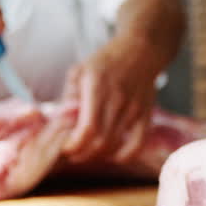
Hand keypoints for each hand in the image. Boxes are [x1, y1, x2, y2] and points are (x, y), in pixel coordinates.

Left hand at [61, 35, 161, 162]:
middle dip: (83, 154)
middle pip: (100, 142)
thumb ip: (69, 96)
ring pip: (115, 144)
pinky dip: (126, 155)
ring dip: (98, 155)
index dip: (75, 145)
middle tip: (73, 154)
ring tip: (87, 153)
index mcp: (97, 87)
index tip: (65, 148)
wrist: (140, 50)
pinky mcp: (146, 113)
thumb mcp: (80, 71)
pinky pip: (138, 143)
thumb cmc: (106, 61)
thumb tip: (60, 122)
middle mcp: (117, 100)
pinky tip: (114, 156)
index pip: (88, 128)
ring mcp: (133, 108)